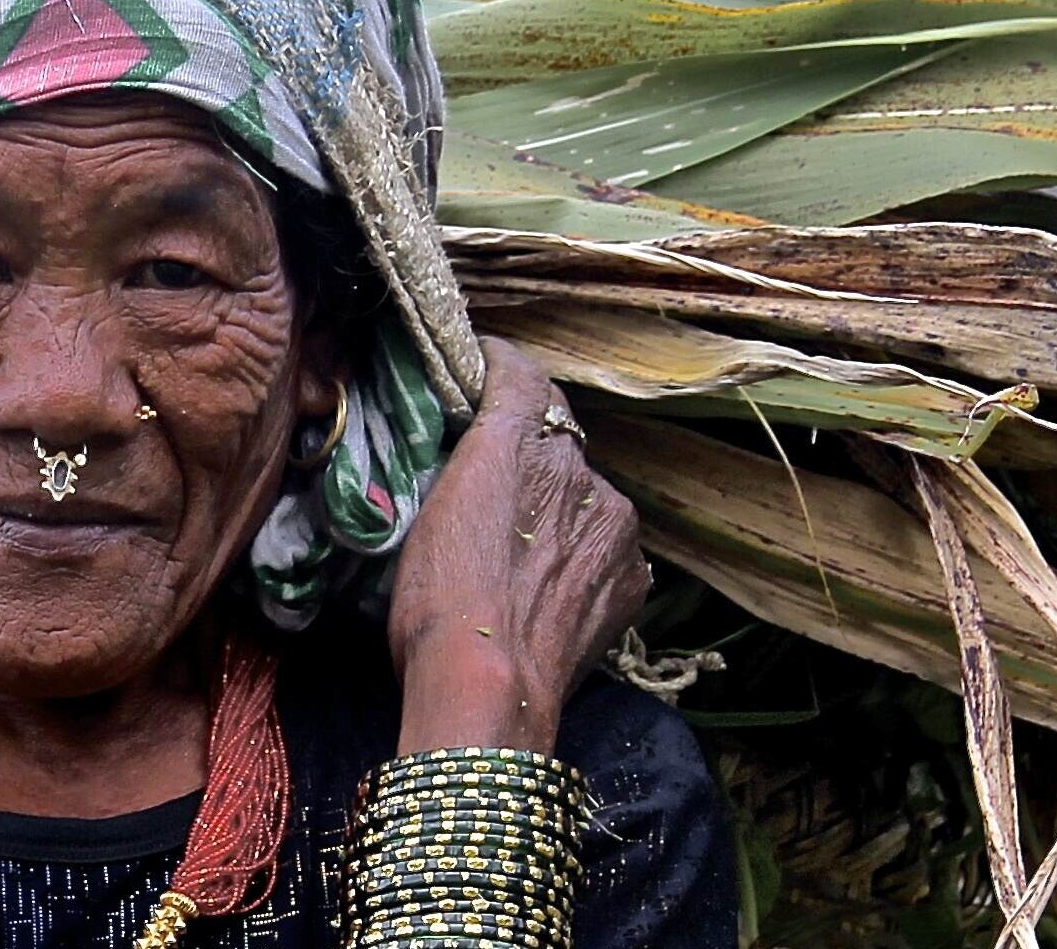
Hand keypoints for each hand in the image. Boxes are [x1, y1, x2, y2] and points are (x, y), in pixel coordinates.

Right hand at [385, 339, 647, 753]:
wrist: (490, 686)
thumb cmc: (436, 600)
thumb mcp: (424, 510)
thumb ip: (459, 457)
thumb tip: (476, 428)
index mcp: (523, 444)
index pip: (523, 377)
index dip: (500, 371)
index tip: (480, 376)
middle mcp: (581, 471)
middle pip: (557, 445)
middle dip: (527, 458)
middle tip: (490, 498)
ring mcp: (616, 528)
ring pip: (586, 500)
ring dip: (559, 513)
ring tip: (520, 560)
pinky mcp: (633, 578)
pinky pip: (607, 551)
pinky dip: (583, 560)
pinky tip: (550, 591)